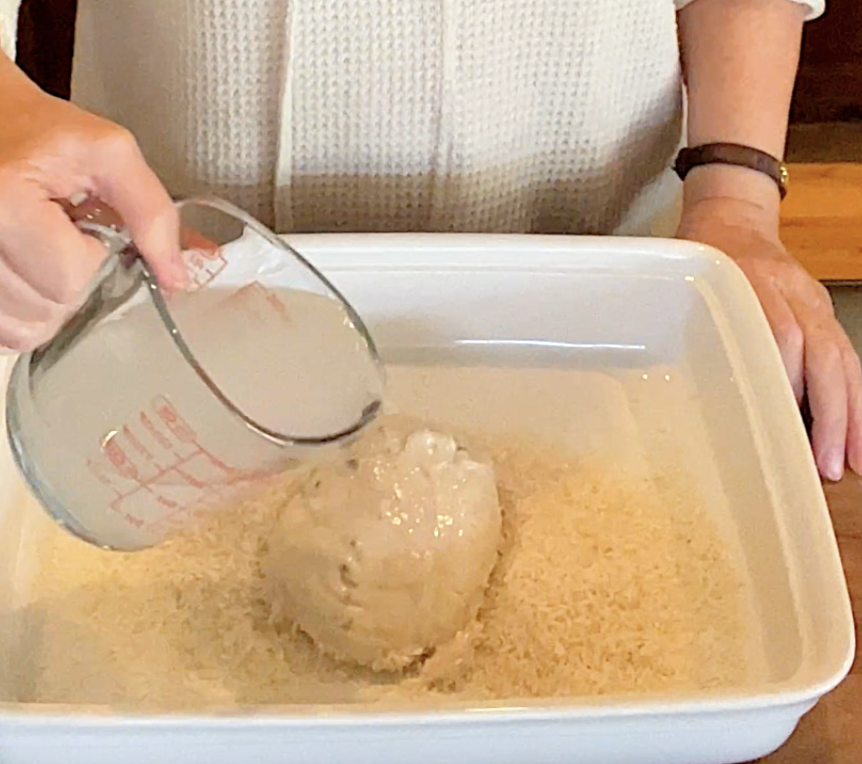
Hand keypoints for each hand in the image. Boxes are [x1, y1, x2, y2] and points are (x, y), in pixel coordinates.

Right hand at [0, 57, 183, 350]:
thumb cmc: (37, 131)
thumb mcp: (106, 152)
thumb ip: (150, 211)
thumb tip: (176, 275)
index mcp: (6, 202)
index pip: (70, 279)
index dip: (93, 259)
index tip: (86, 229)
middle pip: (48, 310)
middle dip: (74, 282)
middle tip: (63, 240)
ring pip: (25, 331)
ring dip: (50, 302)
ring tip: (43, 254)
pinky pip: (6, 332)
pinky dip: (26, 313)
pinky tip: (29, 272)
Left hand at [677, 193, 861, 480]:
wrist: (734, 219)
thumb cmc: (703, 260)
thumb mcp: (688, 286)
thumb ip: (696, 327)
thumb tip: (695, 391)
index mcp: (750, 283)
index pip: (779, 333)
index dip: (786, 380)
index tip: (784, 425)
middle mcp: (791, 293)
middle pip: (821, 354)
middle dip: (828, 414)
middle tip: (824, 464)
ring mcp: (813, 303)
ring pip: (842, 360)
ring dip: (851, 415)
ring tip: (852, 462)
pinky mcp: (824, 313)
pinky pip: (848, 357)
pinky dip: (855, 398)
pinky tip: (858, 434)